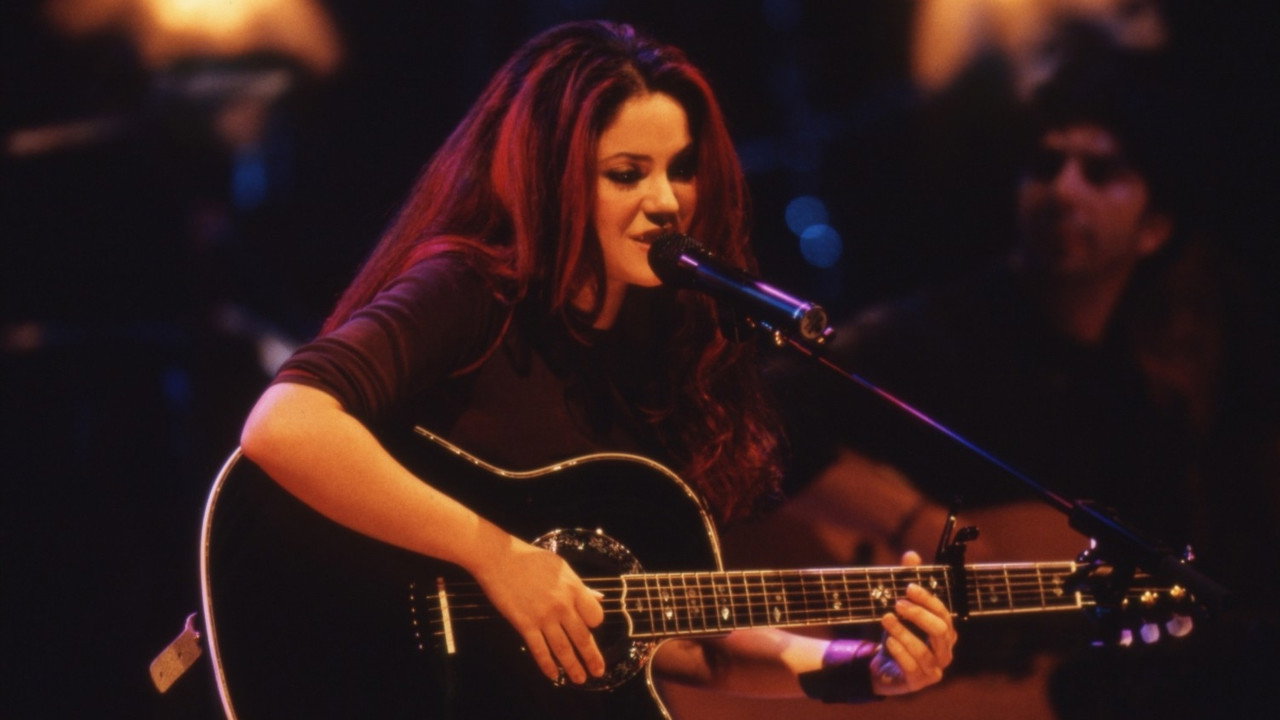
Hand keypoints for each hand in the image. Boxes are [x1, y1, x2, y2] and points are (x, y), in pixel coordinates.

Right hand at [470, 536, 605, 683]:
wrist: (500, 558)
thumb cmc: (530, 559)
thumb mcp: (561, 567)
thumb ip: (580, 586)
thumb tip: (598, 597)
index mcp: (574, 588)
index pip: (595, 616)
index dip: (594, 624)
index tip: (590, 629)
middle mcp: (562, 605)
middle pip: (582, 637)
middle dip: (591, 657)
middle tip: (598, 672)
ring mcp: (544, 616)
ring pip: (563, 648)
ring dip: (573, 667)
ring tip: (580, 679)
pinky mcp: (525, 624)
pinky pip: (539, 650)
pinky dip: (547, 665)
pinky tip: (554, 676)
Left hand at [869, 550, 957, 695]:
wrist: (883, 667)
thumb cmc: (899, 635)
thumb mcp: (902, 609)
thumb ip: (908, 582)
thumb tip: (911, 555)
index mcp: (945, 632)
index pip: (944, 613)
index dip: (928, 599)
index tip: (908, 587)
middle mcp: (945, 651)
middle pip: (940, 631)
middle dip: (919, 615)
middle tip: (898, 604)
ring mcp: (934, 669)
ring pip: (924, 650)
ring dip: (904, 633)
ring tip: (886, 618)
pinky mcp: (918, 682)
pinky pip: (912, 668)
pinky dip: (900, 653)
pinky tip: (888, 641)